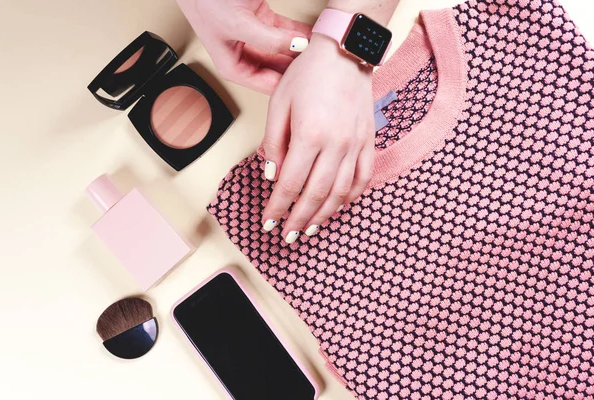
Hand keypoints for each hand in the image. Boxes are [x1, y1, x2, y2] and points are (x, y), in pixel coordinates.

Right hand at [176, 0, 311, 93]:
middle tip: (323, 67)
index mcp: (235, 68)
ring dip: (305, 52)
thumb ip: (269, 39)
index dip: (292, 87)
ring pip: (288, 51)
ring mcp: (257, 38)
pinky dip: (303, 33)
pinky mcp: (265, 20)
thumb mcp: (239, 25)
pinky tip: (317, 36)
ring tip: (324, 53)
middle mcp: (246, 57)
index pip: (271, 87)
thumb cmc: (206, 0)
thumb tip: (297, 46)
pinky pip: (289, 32)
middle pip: (282, 71)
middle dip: (302, 69)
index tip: (313, 82)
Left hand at [261, 34, 374, 243]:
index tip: (269, 222)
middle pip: (315, 194)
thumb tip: (272, 176)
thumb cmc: (307, 75)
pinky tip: (337, 207)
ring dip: (323, 215)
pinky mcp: (368, 141)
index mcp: (309, 135)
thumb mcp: (279, 104)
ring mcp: (356, 144)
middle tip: (288, 236)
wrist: (344, 53)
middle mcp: (336, 144)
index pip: (290, 184)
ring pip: (340, 192)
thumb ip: (273, 142)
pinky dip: (350, 197)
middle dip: (299, 219)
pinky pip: (363, 178)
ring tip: (310, 229)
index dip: (278, 207)